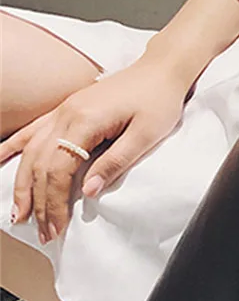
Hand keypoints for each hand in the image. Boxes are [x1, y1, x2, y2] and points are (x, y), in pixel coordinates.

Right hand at [0, 56, 190, 243]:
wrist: (161, 69)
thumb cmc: (159, 101)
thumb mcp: (146, 136)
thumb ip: (116, 162)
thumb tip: (88, 192)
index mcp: (86, 122)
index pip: (59, 170)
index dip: (54, 201)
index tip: (57, 227)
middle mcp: (66, 114)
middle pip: (41, 164)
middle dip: (38, 201)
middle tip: (41, 231)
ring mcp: (63, 110)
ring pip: (32, 150)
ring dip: (23, 183)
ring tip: (19, 212)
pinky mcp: (67, 108)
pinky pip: (33, 130)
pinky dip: (13, 147)